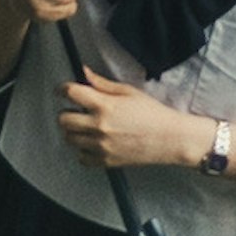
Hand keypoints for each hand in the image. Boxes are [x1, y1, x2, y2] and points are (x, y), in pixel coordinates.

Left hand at [54, 76, 213, 173]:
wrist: (171, 139)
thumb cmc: (154, 114)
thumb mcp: (129, 92)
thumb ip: (103, 84)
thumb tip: (85, 73)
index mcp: (105, 106)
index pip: (71, 93)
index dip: (64, 89)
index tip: (64, 90)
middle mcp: (100, 126)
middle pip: (64, 119)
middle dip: (67, 112)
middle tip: (76, 110)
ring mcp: (102, 146)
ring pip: (69, 139)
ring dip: (73, 131)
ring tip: (86, 127)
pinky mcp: (106, 161)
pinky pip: (82, 158)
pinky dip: (83, 151)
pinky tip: (93, 143)